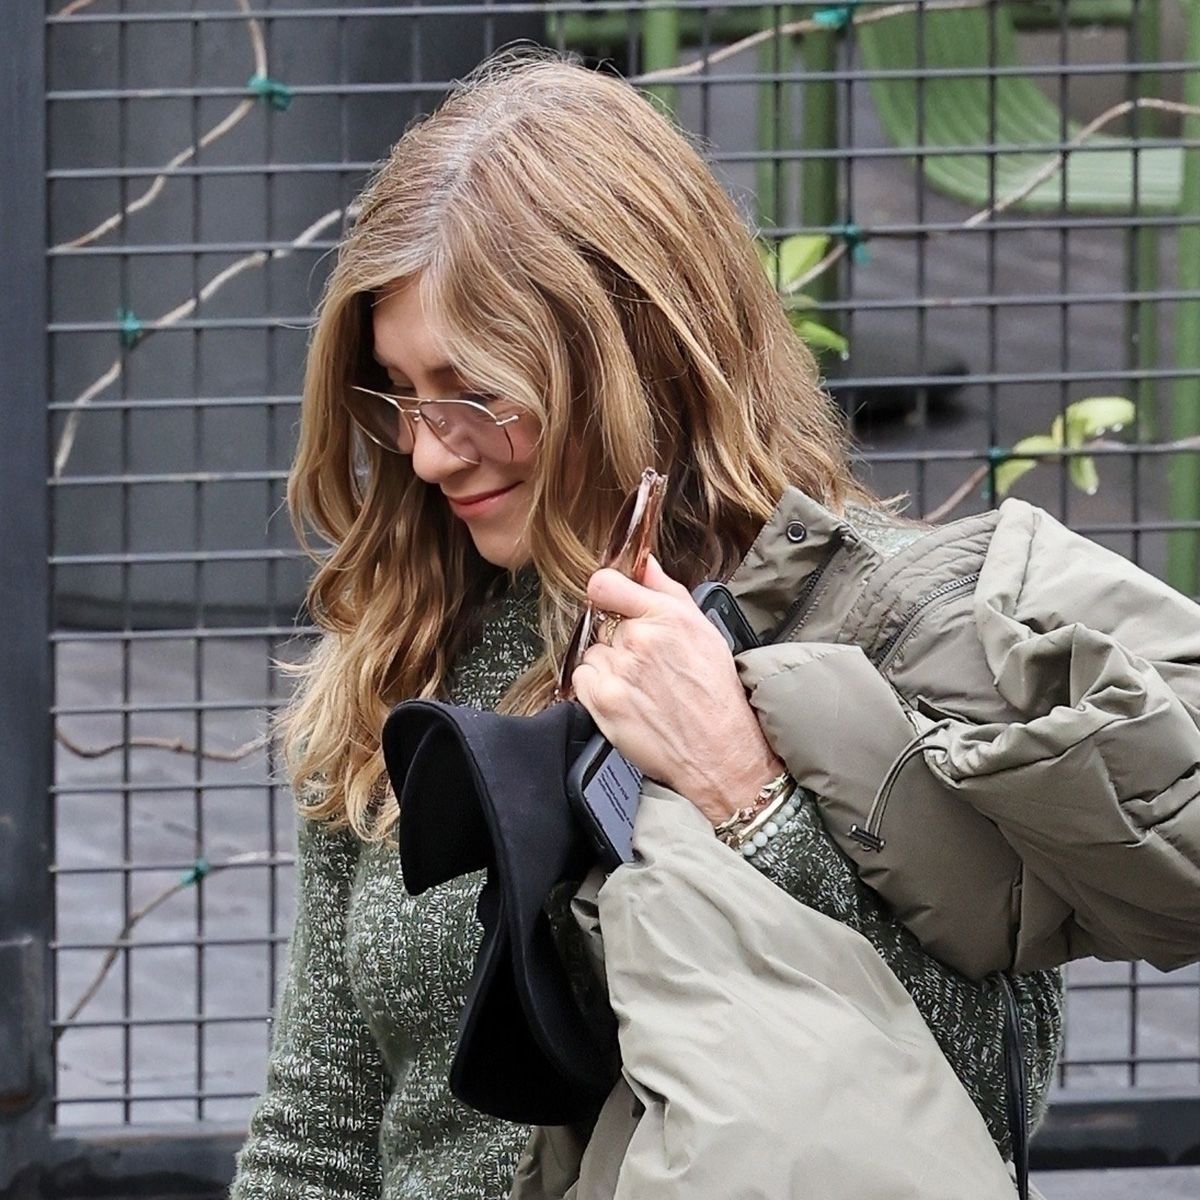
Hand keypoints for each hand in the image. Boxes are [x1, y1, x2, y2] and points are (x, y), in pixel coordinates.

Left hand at [569, 554, 784, 825]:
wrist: (718, 751)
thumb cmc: (715, 692)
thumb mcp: (703, 630)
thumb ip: (667, 590)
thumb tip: (644, 561)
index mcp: (666, 615)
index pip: (605, 584)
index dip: (605, 593)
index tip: (611, 603)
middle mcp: (639, 638)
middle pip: (603, 624)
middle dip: (619, 639)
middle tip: (647, 664)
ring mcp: (618, 669)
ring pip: (594, 652)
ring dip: (609, 665)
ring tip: (640, 686)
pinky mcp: (603, 699)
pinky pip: (583, 678)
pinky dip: (597, 687)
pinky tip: (626, 698)